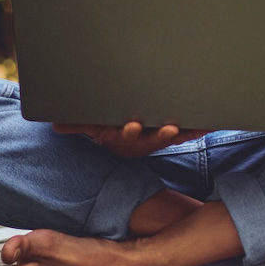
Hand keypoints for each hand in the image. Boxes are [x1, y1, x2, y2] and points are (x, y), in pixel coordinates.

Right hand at [52, 121, 207, 158]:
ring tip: (198, 126)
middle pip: (154, 137)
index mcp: (125, 135)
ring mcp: (160, 137)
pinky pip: (189, 132)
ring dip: (186, 132)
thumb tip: (54, 125)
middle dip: (162, 133)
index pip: (128, 134)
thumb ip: (75, 125)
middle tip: (170, 127)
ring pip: (174, 135)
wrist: (121, 141)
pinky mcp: (175, 133)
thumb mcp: (92, 127)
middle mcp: (145, 138)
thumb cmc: (106, 129)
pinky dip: (199, 128)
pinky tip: (211, 123)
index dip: (131, 131)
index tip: (133, 126)